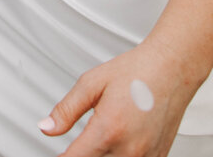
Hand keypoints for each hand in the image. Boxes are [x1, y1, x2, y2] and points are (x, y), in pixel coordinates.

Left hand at [41, 38, 198, 155]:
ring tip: (101, 137)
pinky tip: (118, 144)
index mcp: (108, 130)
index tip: (59, 154)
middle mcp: (129, 150)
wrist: (171, 69)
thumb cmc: (135, 72)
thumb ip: (66, 110)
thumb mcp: (91, 83)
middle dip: (83, 155)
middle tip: (79, 144)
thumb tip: (46, 129)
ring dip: (102, 156)